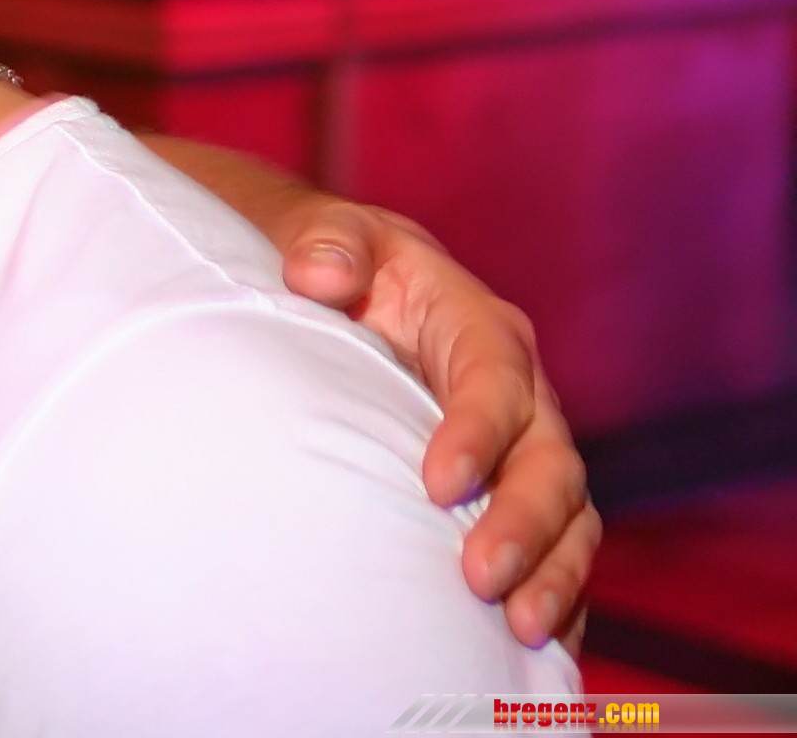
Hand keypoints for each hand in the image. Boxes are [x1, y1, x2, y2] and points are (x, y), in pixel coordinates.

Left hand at [142, 135, 596, 653]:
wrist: (342, 289)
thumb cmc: (335, 264)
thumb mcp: (330, 237)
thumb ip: (327, 246)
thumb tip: (320, 274)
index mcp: (481, 327)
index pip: (495, 380)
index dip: (478, 432)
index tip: (438, 485)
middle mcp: (520, 393)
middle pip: (548, 461)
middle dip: (524, 525)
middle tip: (481, 580)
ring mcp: (524, 448)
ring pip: (568, 515)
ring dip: (552, 574)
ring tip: (520, 630)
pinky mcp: (513, 492)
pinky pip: (555, 549)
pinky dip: (555, 595)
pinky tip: (529, 651)